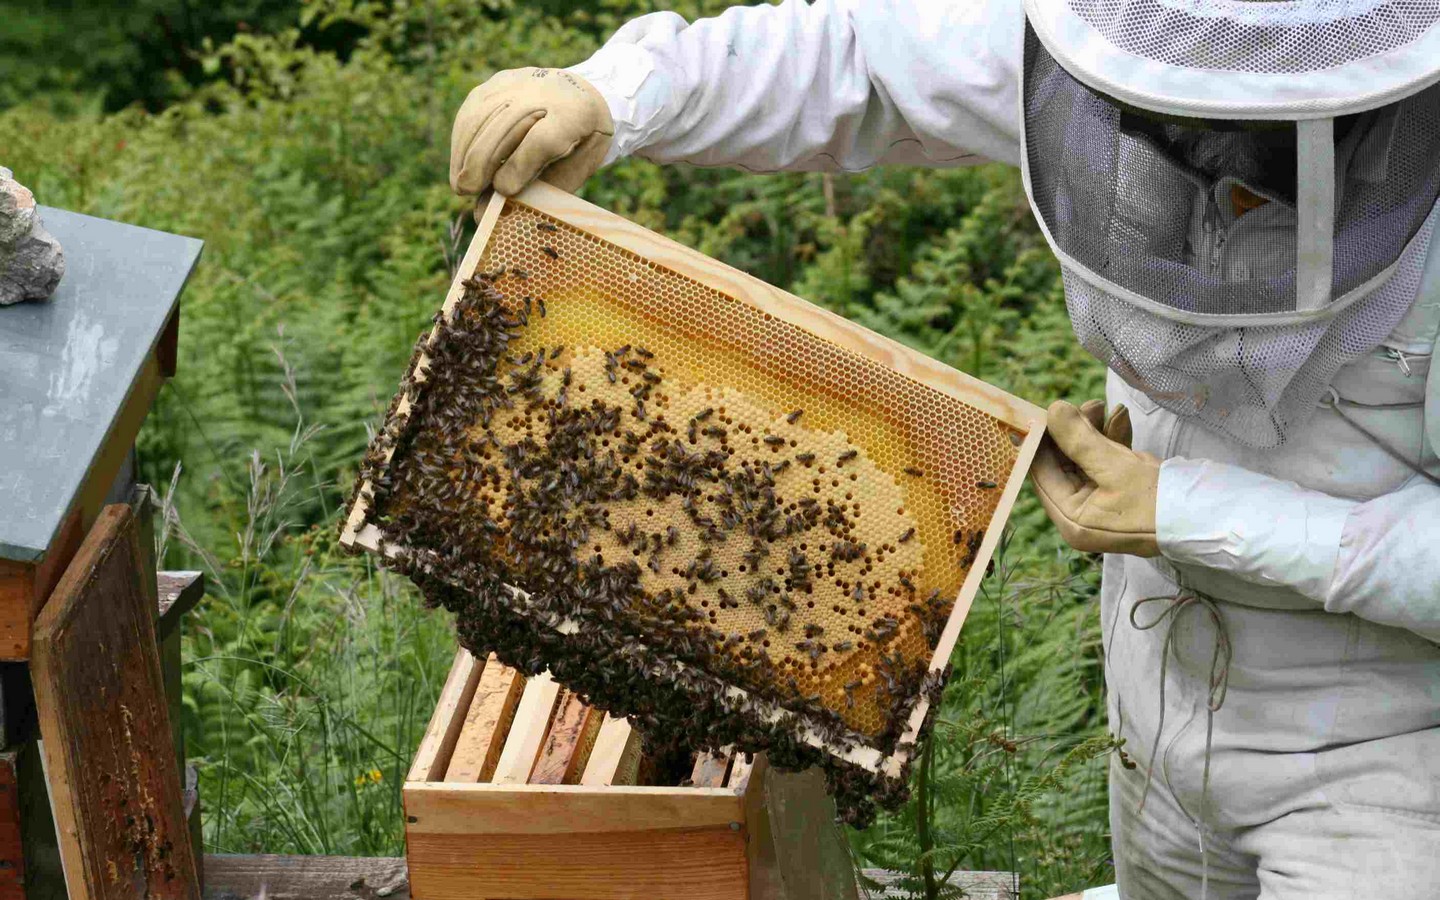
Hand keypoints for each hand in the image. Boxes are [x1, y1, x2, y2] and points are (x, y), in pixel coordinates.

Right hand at [450, 68, 613, 196]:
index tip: (503, 190)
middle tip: (468, 190)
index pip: (544, 139)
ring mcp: (519, 83)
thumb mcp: (576, 168)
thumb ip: (539, 190)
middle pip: (506, 123)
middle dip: (483, 161)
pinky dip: (461, 141)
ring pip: (483, 115)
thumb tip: (484, 212)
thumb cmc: (580, 142)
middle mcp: (546, 91)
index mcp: (576, 115)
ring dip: (465, 153)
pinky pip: (471, 111)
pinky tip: (460, 165)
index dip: (520, 165)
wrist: (587, 93)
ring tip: (461, 184)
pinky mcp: (496, 83)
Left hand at [1031, 399, 1160, 556]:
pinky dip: (1114, 442)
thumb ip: (1080, 439)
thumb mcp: (1117, 467)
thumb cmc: (1162, 501)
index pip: (1042, 472)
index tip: (1048, 407)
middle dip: (1075, 431)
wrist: (1213, 519)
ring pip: (1087, 460)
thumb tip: (1052, 411)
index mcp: (1072, 519)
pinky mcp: (1123, 494)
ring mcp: (1103, 505)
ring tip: (1109, 407)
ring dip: (1096, 431)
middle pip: (1064, 464)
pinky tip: (1122, 419)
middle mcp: (1082, 516)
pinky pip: (1108, 464)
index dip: (1043, 438)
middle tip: (1091, 405)